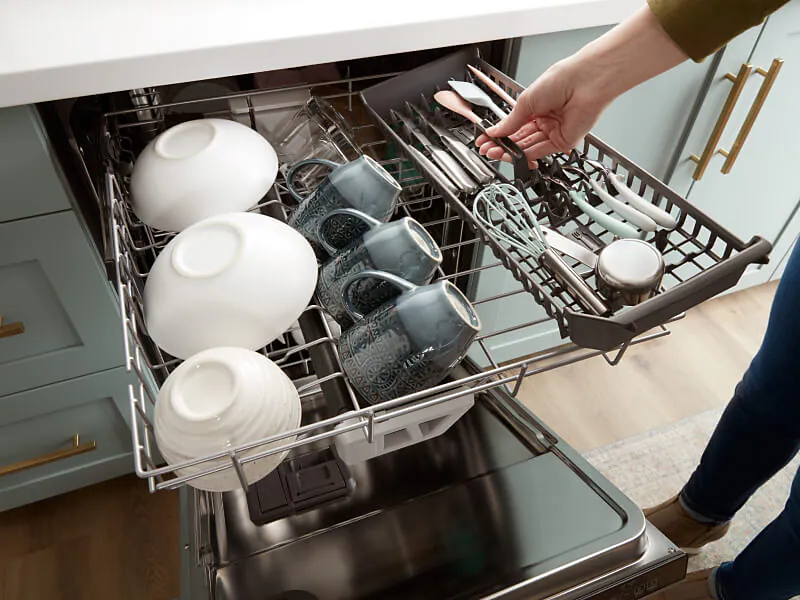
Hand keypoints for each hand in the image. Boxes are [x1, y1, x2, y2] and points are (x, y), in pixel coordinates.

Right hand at [474, 6, 688, 166]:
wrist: (586, 81)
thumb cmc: (562, 80)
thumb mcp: (527, 100)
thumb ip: (511, 120)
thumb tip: (496, 131)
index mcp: (535, 107)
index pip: (513, 126)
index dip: (498, 134)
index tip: (485, 139)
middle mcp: (544, 120)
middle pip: (519, 139)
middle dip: (502, 145)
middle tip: (487, 149)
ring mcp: (553, 132)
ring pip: (528, 147)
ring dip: (511, 152)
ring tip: (495, 152)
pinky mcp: (563, 142)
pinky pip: (541, 151)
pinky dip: (526, 155)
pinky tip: (514, 155)